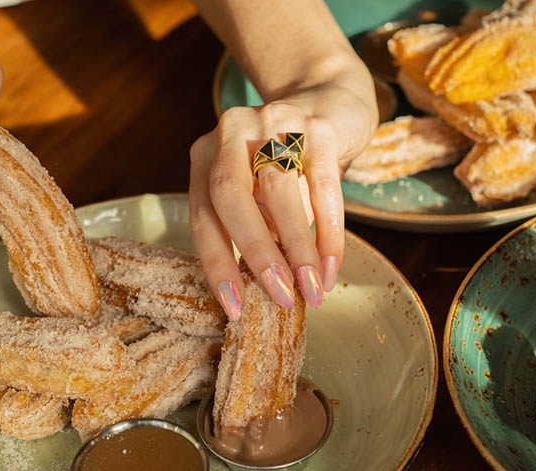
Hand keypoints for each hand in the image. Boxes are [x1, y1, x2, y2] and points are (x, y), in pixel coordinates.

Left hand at [189, 79, 375, 318]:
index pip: (203, 214)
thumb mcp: (258, 191)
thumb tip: (264, 289)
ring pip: (280, 190)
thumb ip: (255, 227)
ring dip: (297, 247)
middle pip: (231, 195)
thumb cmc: (286, 162)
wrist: (329, 99)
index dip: (217, 264)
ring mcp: (275, 123)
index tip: (236, 307)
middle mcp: (233, 132)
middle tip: (280, 296)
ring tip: (312, 288)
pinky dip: (329, 230)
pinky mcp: (318, 126)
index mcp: (206, 154)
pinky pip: (323, 185)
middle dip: (256, 252)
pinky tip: (332, 265)